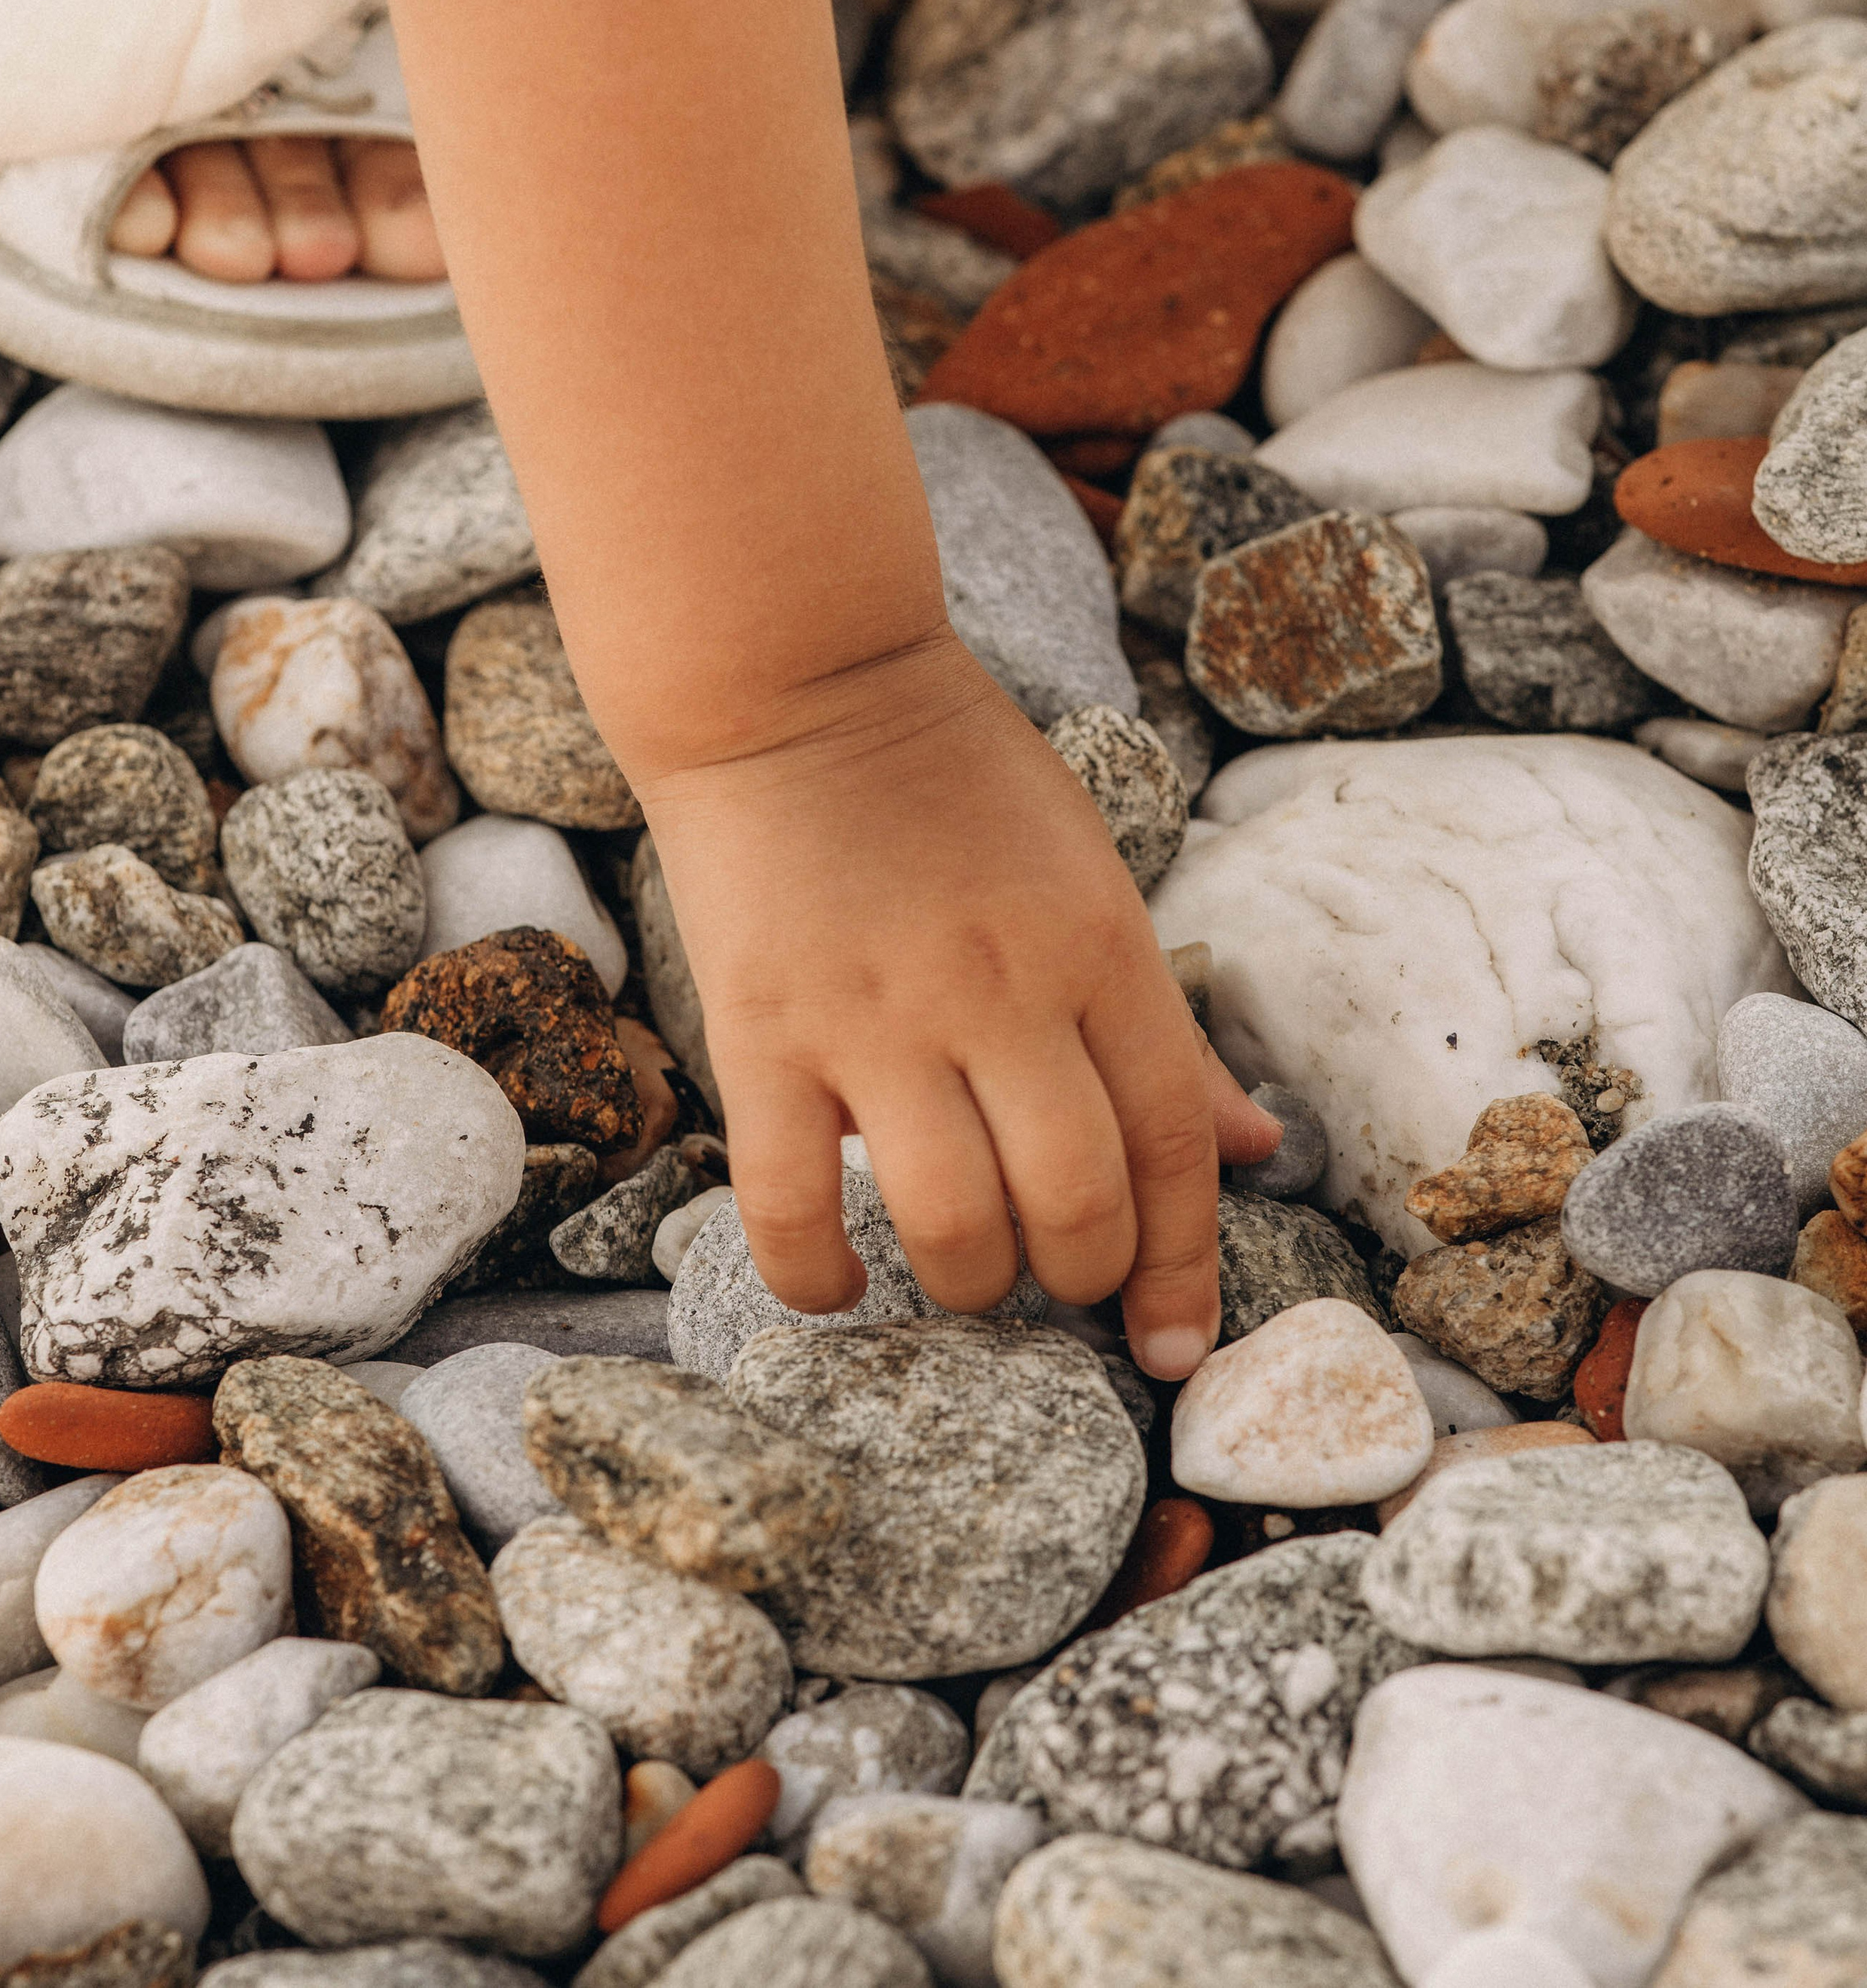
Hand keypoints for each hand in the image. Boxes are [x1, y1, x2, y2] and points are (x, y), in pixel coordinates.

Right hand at [638, 630, 1280, 1380]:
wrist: (795, 675)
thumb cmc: (955, 775)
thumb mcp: (1092, 873)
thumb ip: (1164, 1022)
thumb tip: (1257, 1148)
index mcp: (1097, 944)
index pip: (1171, 1141)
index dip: (1185, 1265)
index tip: (1175, 1345)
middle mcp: (1000, 987)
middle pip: (1075, 1200)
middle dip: (1082, 1279)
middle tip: (1060, 1278)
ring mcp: (876, 1015)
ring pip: (953, 1222)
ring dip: (973, 1285)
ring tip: (967, 1274)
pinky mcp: (763, 1031)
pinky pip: (790, 1204)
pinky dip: (817, 1278)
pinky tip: (839, 1285)